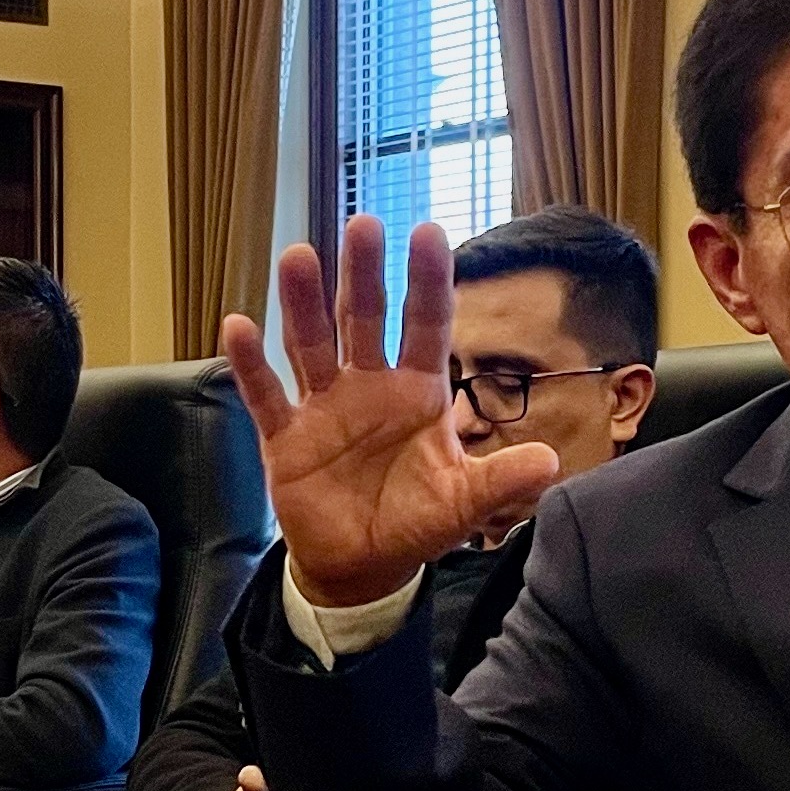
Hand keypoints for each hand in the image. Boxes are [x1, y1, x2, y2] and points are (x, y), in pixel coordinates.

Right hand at [224, 216, 558, 609]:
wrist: (362, 567)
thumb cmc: (415, 523)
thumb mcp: (463, 505)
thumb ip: (501, 482)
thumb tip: (551, 461)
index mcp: (418, 392)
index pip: (426, 325)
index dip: (428, 282)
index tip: (428, 232)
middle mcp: (370, 386)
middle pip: (365, 319)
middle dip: (365, 274)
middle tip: (364, 224)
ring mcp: (324, 407)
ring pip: (311, 344)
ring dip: (302, 303)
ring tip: (297, 256)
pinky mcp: (286, 438)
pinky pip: (266, 396)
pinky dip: (250, 364)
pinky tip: (238, 325)